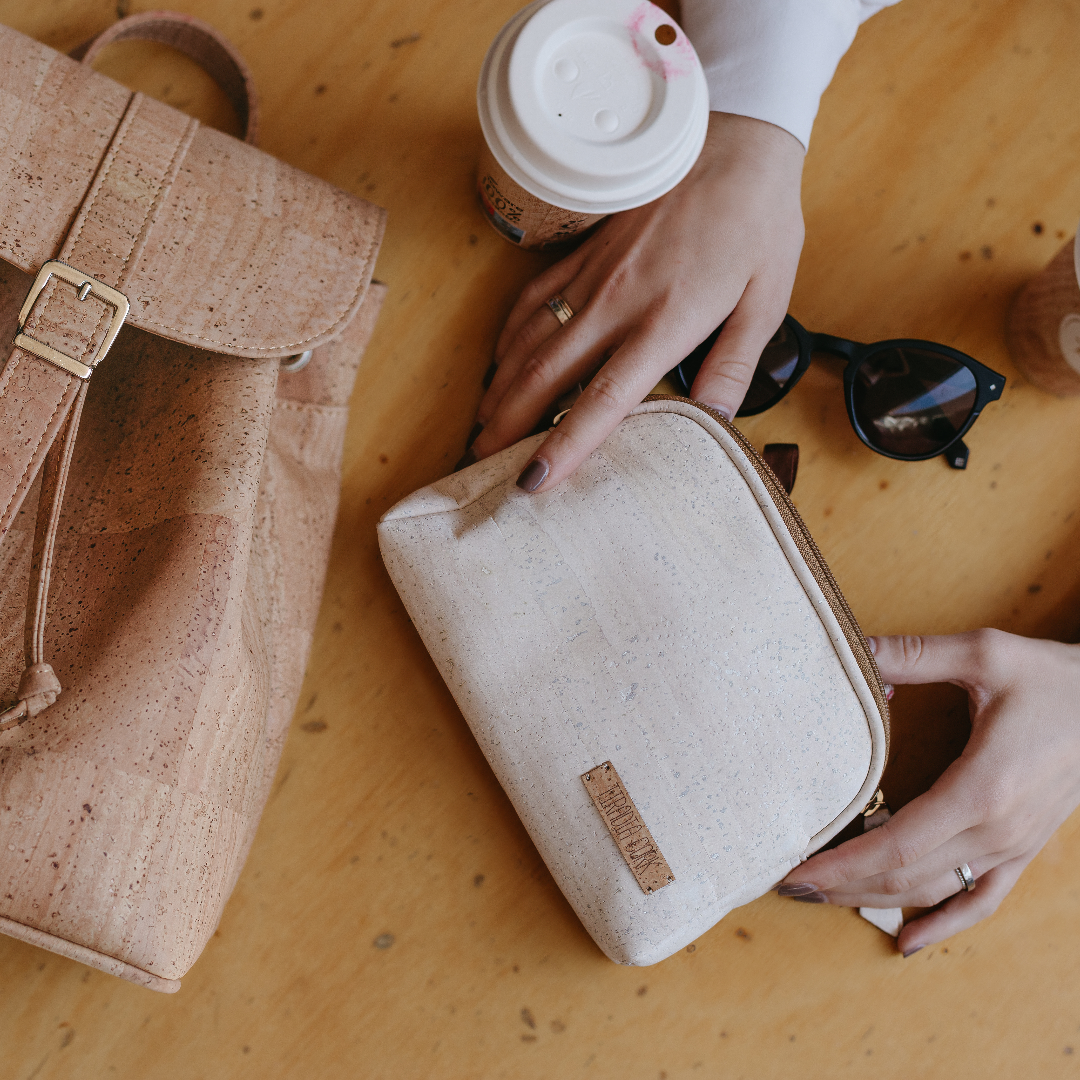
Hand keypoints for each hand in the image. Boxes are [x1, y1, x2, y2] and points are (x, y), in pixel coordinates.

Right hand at [467, 112, 804, 491]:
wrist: (737, 138)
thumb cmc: (758, 222)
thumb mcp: (766, 300)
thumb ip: (732, 366)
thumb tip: (712, 425)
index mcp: (665, 321)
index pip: (603, 399)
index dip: (564, 445)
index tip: (534, 482)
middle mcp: (616, 302)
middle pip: (544, 374)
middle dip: (508, 425)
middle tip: (482, 463)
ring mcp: (592, 275)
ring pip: (527, 340)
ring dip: (500, 388)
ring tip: (482, 426)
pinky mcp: (582, 252)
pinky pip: (530, 300)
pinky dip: (509, 338)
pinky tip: (501, 363)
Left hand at [778, 630, 1079, 955]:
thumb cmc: (1057, 680)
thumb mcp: (986, 654)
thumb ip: (915, 654)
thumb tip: (857, 652)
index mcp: (981, 790)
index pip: (896, 846)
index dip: (842, 865)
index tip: (795, 870)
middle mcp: (996, 830)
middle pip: (905, 877)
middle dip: (842, 884)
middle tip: (787, 883)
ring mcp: (1012, 847)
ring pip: (934, 891)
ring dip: (875, 901)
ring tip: (822, 897)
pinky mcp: (1023, 849)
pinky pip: (981, 901)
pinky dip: (943, 925)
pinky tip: (908, 944)